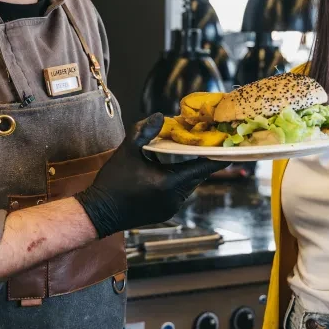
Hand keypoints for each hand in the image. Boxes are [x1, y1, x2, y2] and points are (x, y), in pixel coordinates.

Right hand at [76, 113, 227, 237]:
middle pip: (196, 177)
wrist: (99, 213)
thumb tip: (161, 115)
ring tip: (188, 155)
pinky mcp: (165, 212)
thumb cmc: (112, 182)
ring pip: (188, 185)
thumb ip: (144, 132)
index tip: (229, 150)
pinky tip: (170, 170)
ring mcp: (171, 208)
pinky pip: (179, 193)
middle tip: (206, 145)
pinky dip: (179, 181)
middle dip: (201, 161)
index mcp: (169, 183)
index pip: (201, 169)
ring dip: (189, 172)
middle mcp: (175, 198)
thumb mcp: (127, 152)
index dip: (217, 158)